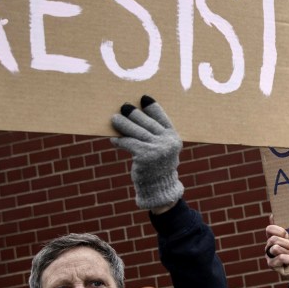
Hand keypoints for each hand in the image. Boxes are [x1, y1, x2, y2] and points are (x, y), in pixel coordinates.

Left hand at [111, 95, 183, 211]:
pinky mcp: (145, 155)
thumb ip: (155, 136)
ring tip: (113, 119)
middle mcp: (168, 141)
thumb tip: (133, 118)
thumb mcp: (162, 150)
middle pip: (147, 123)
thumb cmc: (158, 168)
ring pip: (136, 132)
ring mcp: (158, 148)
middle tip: (124, 106)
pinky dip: (120, 140)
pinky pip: (129, 143)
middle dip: (134, 114)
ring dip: (123, 124)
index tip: (144, 97)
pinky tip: (114, 139)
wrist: (160, 189)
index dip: (153, 107)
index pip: (162, 118)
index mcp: (174, 137)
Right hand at [265, 217, 288, 287]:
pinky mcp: (272, 266)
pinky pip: (275, 260)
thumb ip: (288, 227)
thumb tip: (273, 214)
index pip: (270, 229)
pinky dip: (285, 258)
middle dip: (285, 242)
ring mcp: (270, 256)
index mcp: (274, 237)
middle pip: (272, 239)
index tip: (287, 234)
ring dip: (286, 251)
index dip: (278, 230)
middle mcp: (270, 246)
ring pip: (274, 249)